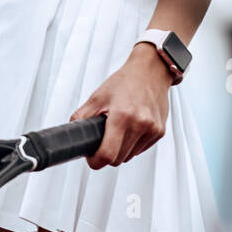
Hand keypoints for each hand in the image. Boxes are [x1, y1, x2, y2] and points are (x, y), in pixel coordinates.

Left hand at [70, 43, 173, 168]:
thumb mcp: (97, 97)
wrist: (151, 71)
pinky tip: (131, 127)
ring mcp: (152, 129)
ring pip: (129, 156)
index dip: (95, 160)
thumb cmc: (125, 81)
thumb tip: (72, 134)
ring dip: (121, 149)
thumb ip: (81, 117)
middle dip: (107, 153)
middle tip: (103, 138)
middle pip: (118, 159)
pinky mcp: (160, 132)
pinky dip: (133, 144)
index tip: (91, 157)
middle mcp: (140, 124)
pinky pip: (140, 150)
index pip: (107, 154)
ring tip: (119, 128)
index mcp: (122, 116)